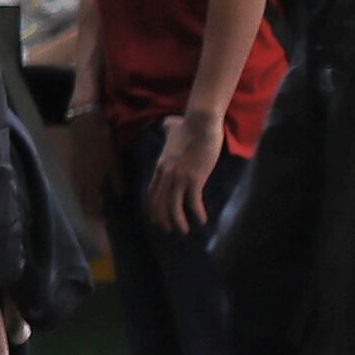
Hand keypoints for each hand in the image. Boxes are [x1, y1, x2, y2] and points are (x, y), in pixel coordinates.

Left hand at [145, 105, 229, 231]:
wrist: (200, 123)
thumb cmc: (189, 124)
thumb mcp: (171, 127)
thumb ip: (166, 128)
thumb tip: (166, 124)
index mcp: (160, 166)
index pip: (152, 193)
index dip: (153, 208)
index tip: (156, 219)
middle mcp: (166, 175)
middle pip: (159, 203)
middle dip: (163, 219)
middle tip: (169, 229)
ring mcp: (179, 178)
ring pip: (173, 207)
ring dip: (178, 222)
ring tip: (184, 231)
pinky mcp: (194, 179)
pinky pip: (193, 202)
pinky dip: (197, 214)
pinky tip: (203, 220)